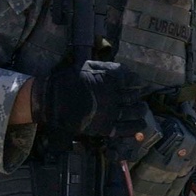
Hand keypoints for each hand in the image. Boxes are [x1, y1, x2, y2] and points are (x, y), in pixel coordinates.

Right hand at [32, 60, 150, 137]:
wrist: (53, 100)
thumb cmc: (69, 80)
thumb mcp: (88, 66)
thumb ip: (107, 68)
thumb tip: (123, 70)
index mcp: (109, 79)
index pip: (132, 79)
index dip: (137, 81)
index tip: (138, 83)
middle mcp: (113, 95)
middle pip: (133, 96)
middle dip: (138, 96)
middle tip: (139, 97)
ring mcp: (110, 112)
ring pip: (133, 112)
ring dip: (140, 111)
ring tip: (142, 110)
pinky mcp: (105, 126)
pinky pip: (125, 128)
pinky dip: (134, 127)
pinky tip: (140, 126)